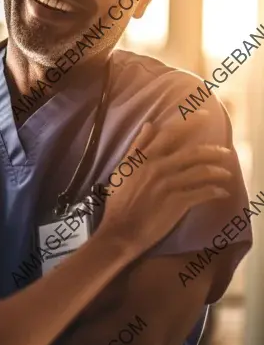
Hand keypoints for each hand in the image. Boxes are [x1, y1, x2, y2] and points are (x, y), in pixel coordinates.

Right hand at [98, 110, 232, 255]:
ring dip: (218, 171)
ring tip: (226, 173)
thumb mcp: (124, 169)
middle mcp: (159, 167)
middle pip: (193, 152)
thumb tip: (149, 125)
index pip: (171, 132)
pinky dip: (215, 191)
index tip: (204, 115)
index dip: (190, 122)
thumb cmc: (119, 200)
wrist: (120, 229)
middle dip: (213, 150)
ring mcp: (170, 185)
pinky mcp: (178, 203)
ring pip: (201, 172)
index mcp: (146, 157)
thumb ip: (137, 146)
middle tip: (225, 150)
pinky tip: (221, 192)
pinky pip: (202, 193)